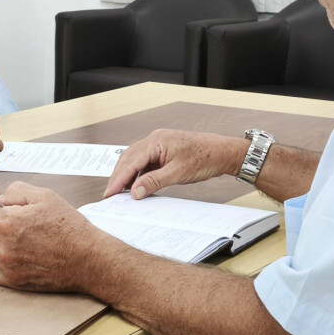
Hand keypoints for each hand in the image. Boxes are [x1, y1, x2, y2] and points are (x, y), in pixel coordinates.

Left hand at [0, 181, 113, 291]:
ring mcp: (6, 265)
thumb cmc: (68, 226)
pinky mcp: (13, 282)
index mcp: (6, 222)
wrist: (87, 258)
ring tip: (23, 241)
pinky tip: (18, 257)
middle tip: (17, 225)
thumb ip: (16, 191)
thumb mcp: (45, 195)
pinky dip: (1, 264)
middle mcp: (1, 245)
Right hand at [104, 129, 247, 198]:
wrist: (223, 152)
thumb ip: (154, 182)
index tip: (110, 193)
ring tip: (121, 192)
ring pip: (135, 159)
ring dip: (128, 175)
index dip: (118, 178)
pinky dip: (139, 173)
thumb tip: (135, 192)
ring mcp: (159, 143)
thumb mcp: (178, 174)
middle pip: (129, 158)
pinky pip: (145, 161)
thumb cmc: (205, 158)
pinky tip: (137, 185)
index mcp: (156, 141)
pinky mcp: (164, 150)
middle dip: (118, 176)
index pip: (131, 161)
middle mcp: (154, 139)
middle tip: (110, 194)